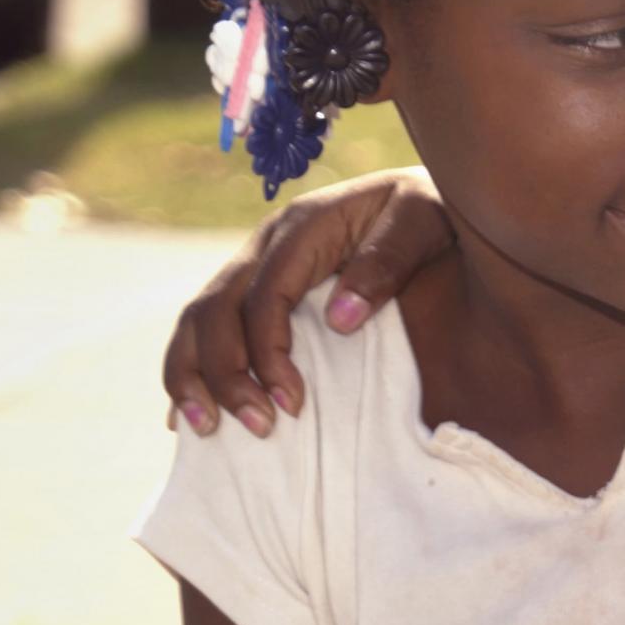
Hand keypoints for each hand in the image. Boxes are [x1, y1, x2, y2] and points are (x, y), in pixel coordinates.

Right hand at [162, 170, 451, 436]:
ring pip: (198, 318)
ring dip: (194, 374)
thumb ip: (387, 261)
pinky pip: (209, 326)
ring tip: (207, 428)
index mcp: (304, 227)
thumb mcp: (423, 221)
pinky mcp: (259, 285)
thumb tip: (340, 320)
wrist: (430, 196)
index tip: (292, 404)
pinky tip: (193, 410)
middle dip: (226, 374)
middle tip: (260, 428)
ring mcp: (258, 263)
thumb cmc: (432, 211)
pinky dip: (195, 367)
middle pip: (215, 309)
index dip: (268, 352)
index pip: (265, 295)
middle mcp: (268, 243)